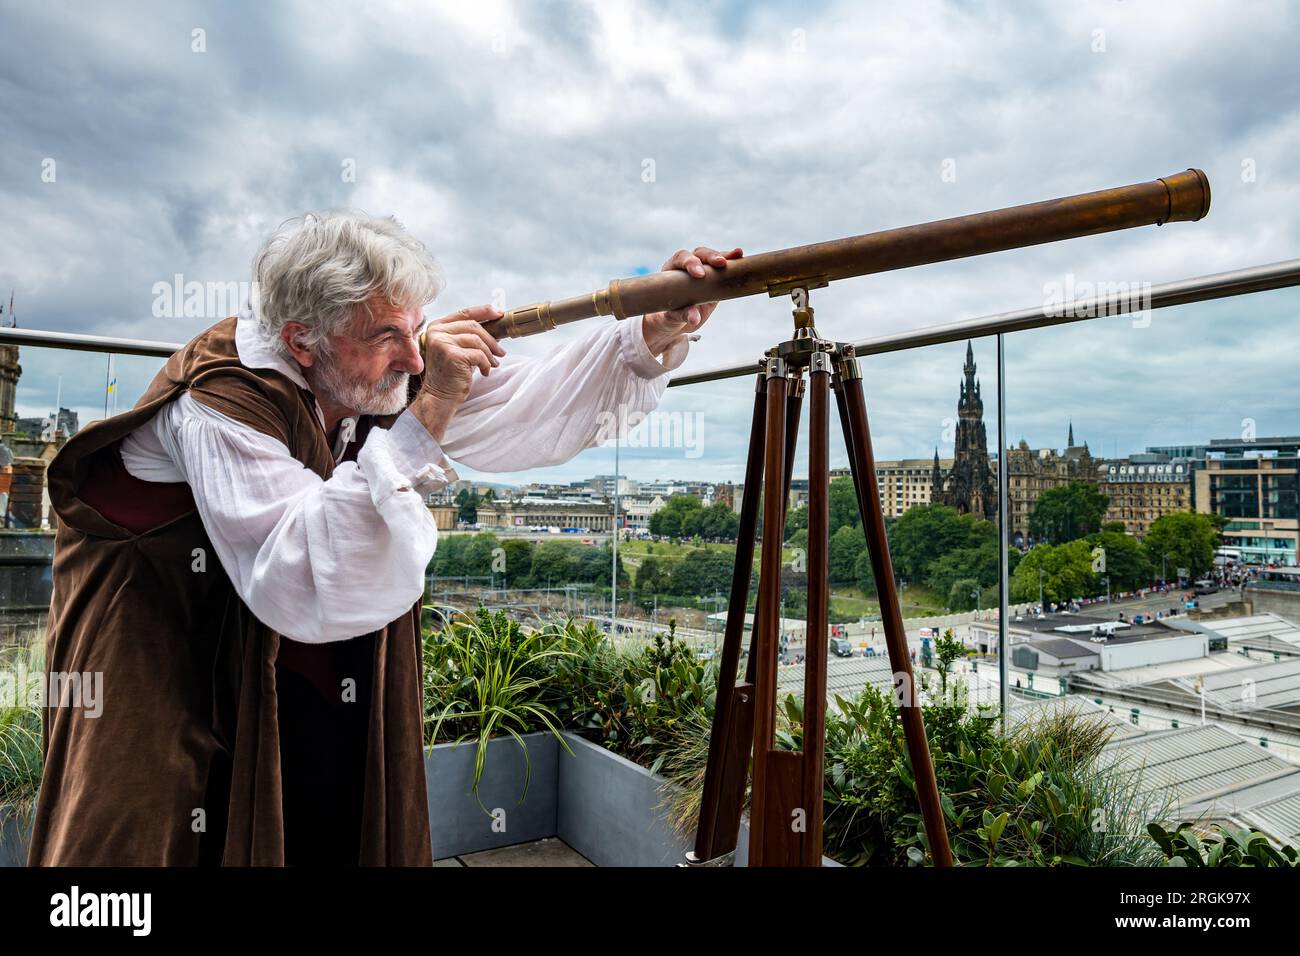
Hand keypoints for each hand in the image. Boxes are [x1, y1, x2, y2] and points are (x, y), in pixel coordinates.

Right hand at [409, 305, 504, 440]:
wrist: (439, 397)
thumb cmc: (450, 375)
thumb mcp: (458, 350)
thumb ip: (469, 336)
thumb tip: (495, 327)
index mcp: (437, 327)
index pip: (464, 313)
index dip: (484, 311)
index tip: (499, 314)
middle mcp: (436, 332)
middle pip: (473, 326)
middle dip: (491, 340)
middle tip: (501, 352)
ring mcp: (442, 342)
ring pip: (477, 340)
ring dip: (489, 354)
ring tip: (492, 364)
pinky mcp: (451, 354)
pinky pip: (478, 354)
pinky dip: (486, 364)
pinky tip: (484, 372)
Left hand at [642, 245, 742, 354]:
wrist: (676, 322)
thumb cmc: (668, 317)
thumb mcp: (672, 317)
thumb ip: (681, 315)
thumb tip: (694, 318)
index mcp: (671, 270)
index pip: (680, 259)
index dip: (690, 263)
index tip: (699, 274)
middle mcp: (687, 266)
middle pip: (699, 254)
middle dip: (710, 257)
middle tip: (720, 264)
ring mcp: (703, 271)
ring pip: (713, 258)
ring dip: (724, 256)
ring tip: (737, 254)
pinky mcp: (715, 279)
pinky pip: (724, 267)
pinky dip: (732, 262)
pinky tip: (741, 257)